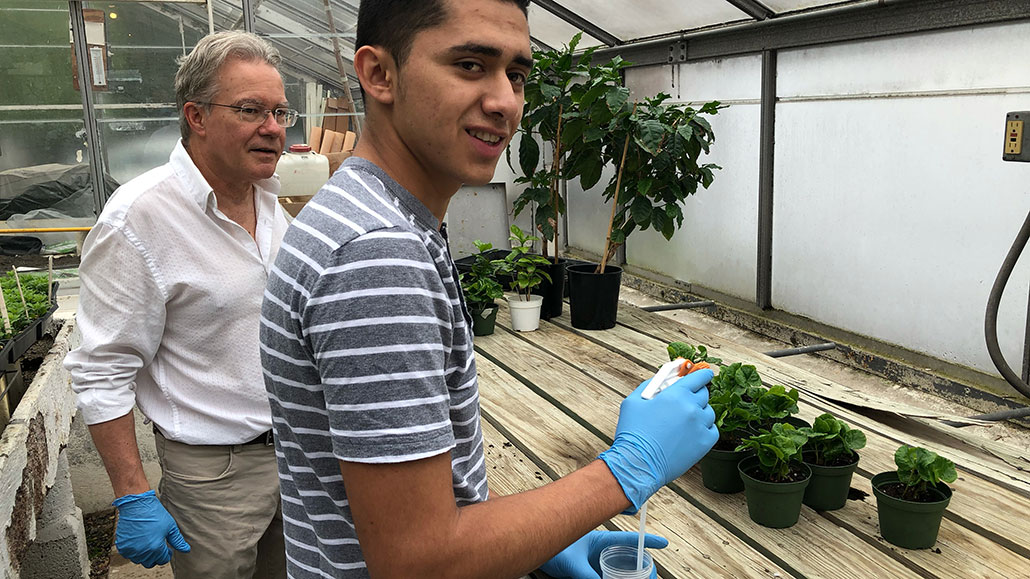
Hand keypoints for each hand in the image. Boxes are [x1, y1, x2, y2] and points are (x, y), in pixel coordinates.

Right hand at [111, 490, 190, 567]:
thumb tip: (186, 549)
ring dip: (145, 555)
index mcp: (155, 548)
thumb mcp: (170, 527)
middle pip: (151, 563)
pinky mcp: (122, 546)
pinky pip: (129, 555)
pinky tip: (139, 541)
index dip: (167, 554)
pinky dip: (134, 551)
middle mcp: (142, 551)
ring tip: (149, 543)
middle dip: (156, 556)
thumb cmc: (154, 513)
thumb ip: (178, 541)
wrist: (136, 504)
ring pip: (139, 560)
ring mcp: (131, 549)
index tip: (168, 548)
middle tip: (158, 546)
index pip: (163, 560)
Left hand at [540, 530, 666, 577]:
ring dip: (630, 575)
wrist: (533, 551)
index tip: (662, 543)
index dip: (646, 541)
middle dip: (642, 566)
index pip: (627, 540)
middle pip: (627, 558)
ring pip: (619, 568)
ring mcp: (594, 562)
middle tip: (652, 575)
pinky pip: (605, 576)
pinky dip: (614, 577)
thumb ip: (587, 574)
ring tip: (642, 578)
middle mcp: (599, 551)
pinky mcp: (588, 573)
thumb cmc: (550, 551)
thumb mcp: (571, 564)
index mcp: (598, 541)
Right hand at [599, 369, 716, 512]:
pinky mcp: (704, 444)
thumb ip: (649, 386)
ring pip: (709, 413)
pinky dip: (704, 429)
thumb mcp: (633, 401)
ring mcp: (700, 427)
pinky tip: (690, 433)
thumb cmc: (634, 433)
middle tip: (686, 400)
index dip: (702, 374)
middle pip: (704, 394)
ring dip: (700, 413)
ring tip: (684, 421)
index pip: (699, 377)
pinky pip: (712, 430)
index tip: (704, 374)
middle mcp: (692, 408)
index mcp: (676, 394)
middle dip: (696, 394)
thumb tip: (661, 381)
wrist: (638, 464)